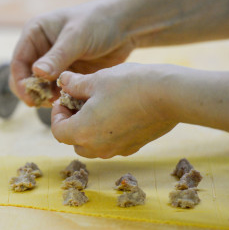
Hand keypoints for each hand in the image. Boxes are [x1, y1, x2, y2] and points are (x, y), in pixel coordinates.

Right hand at [9, 0, 135, 105]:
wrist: (125, 26)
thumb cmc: (99, 21)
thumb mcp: (77, 37)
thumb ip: (58, 56)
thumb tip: (36, 73)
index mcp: (35, 34)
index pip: (18, 62)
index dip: (21, 82)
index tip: (30, 97)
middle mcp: (40, 49)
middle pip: (24, 77)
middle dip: (31, 92)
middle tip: (43, 104)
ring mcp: (52, 63)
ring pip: (39, 87)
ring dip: (45, 97)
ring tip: (59, 103)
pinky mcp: (65, 74)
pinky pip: (55, 91)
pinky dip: (58, 98)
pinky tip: (68, 102)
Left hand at [51, 64, 176, 158]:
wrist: (171, 95)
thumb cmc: (129, 84)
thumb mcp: (96, 80)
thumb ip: (75, 84)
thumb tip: (63, 81)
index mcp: (83, 132)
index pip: (58, 131)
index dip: (57, 114)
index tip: (65, 98)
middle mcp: (98, 147)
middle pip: (74, 141)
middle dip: (72, 123)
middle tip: (78, 102)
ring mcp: (118, 149)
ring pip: (93, 146)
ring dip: (89, 129)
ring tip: (97, 105)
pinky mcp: (134, 147)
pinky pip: (112, 144)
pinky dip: (107, 132)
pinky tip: (117, 111)